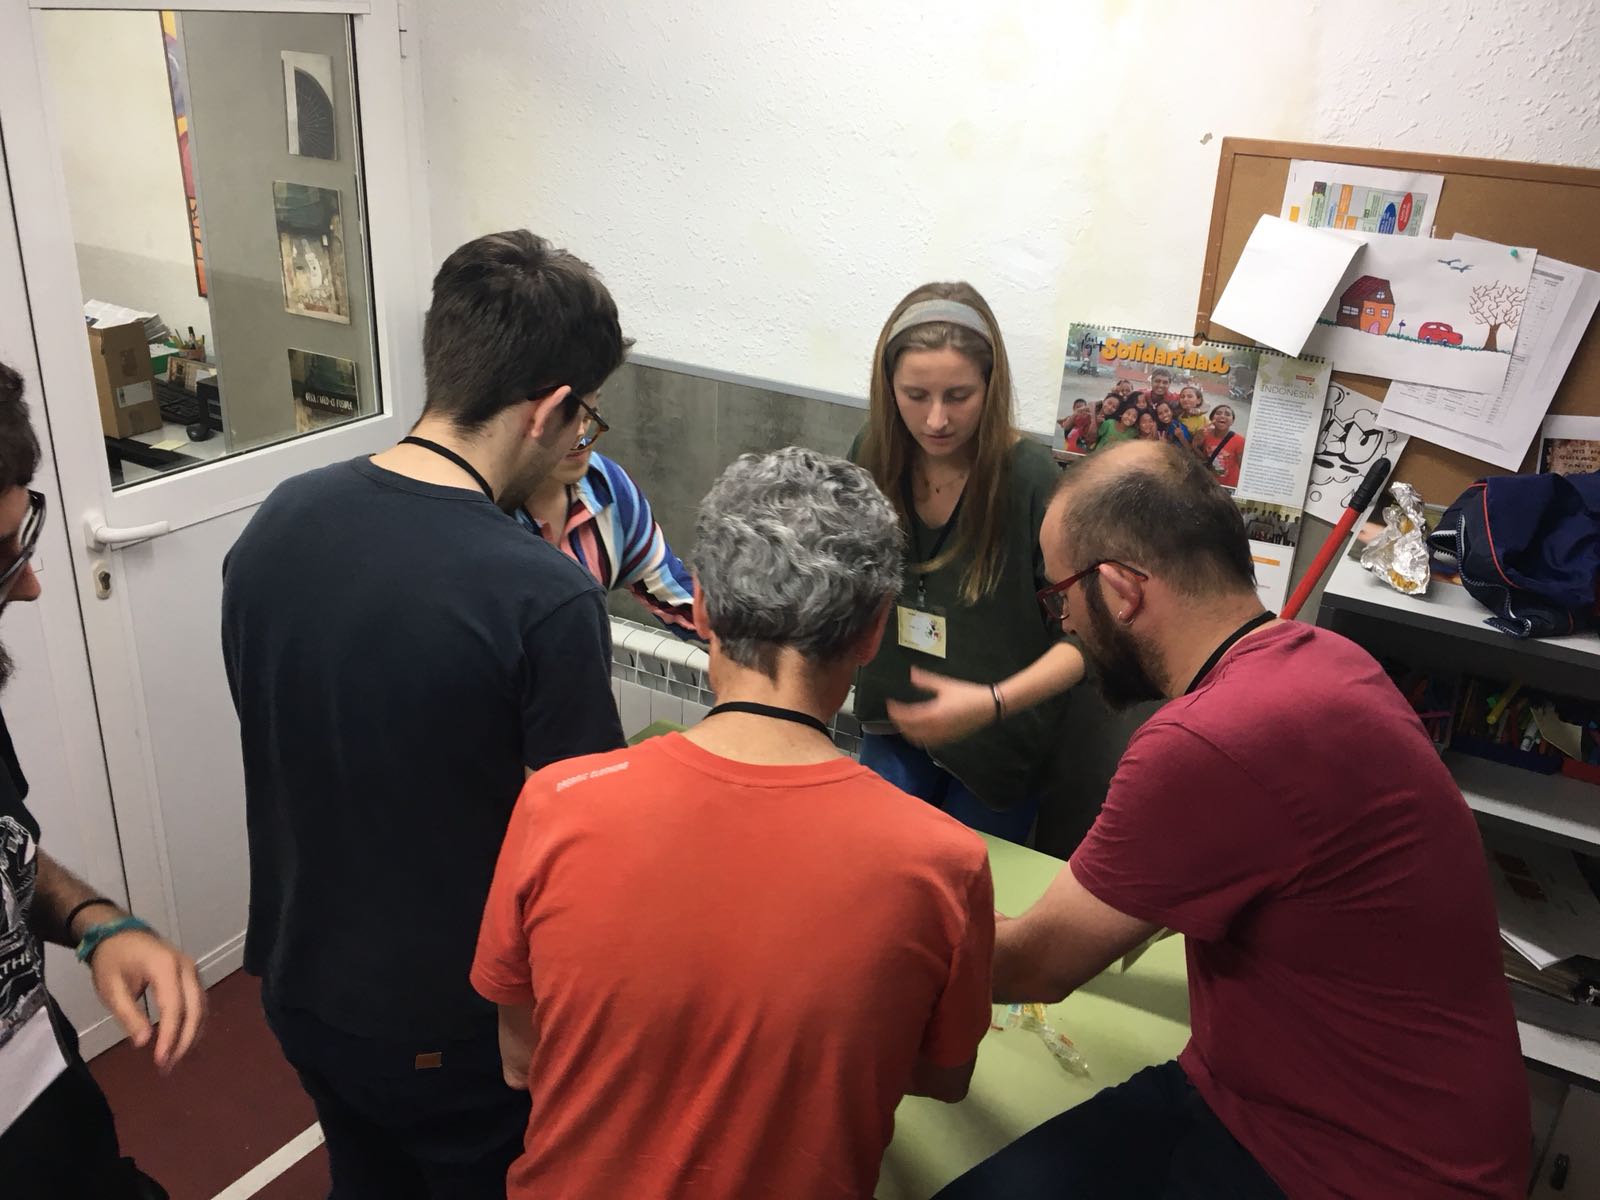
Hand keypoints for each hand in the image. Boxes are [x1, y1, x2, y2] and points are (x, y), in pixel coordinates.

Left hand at [90, 929, 205, 1072]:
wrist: (119, 934)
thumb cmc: (113, 960)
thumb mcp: (111, 988)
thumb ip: (128, 1014)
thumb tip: (143, 1042)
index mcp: (165, 966)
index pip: (174, 1007)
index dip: (169, 1036)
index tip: (160, 1061)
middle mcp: (186, 967)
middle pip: (195, 1009)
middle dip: (184, 1040)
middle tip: (168, 1066)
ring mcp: (192, 970)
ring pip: (201, 1007)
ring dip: (191, 1035)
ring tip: (173, 1059)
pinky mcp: (192, 976)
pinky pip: (198, 1003)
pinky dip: (193, 1024)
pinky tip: (181, 1041)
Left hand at [885, 667, 996, 748]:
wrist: (988, 706)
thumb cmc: (967, 693)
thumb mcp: (946, 685)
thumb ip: (926, 681)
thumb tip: (911, 673)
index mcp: (934, 713)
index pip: (907, 716)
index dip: (895, 711)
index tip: (889, 704)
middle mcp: (936, 727)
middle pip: (910, 730)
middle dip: (898, 723)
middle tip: (893, 714)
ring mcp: (943, 736)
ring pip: (918, 739)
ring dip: (907, 732)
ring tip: (902, 724)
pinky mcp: (949, 739)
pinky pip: (929, 743)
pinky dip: (919, 739)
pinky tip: (918, 732)